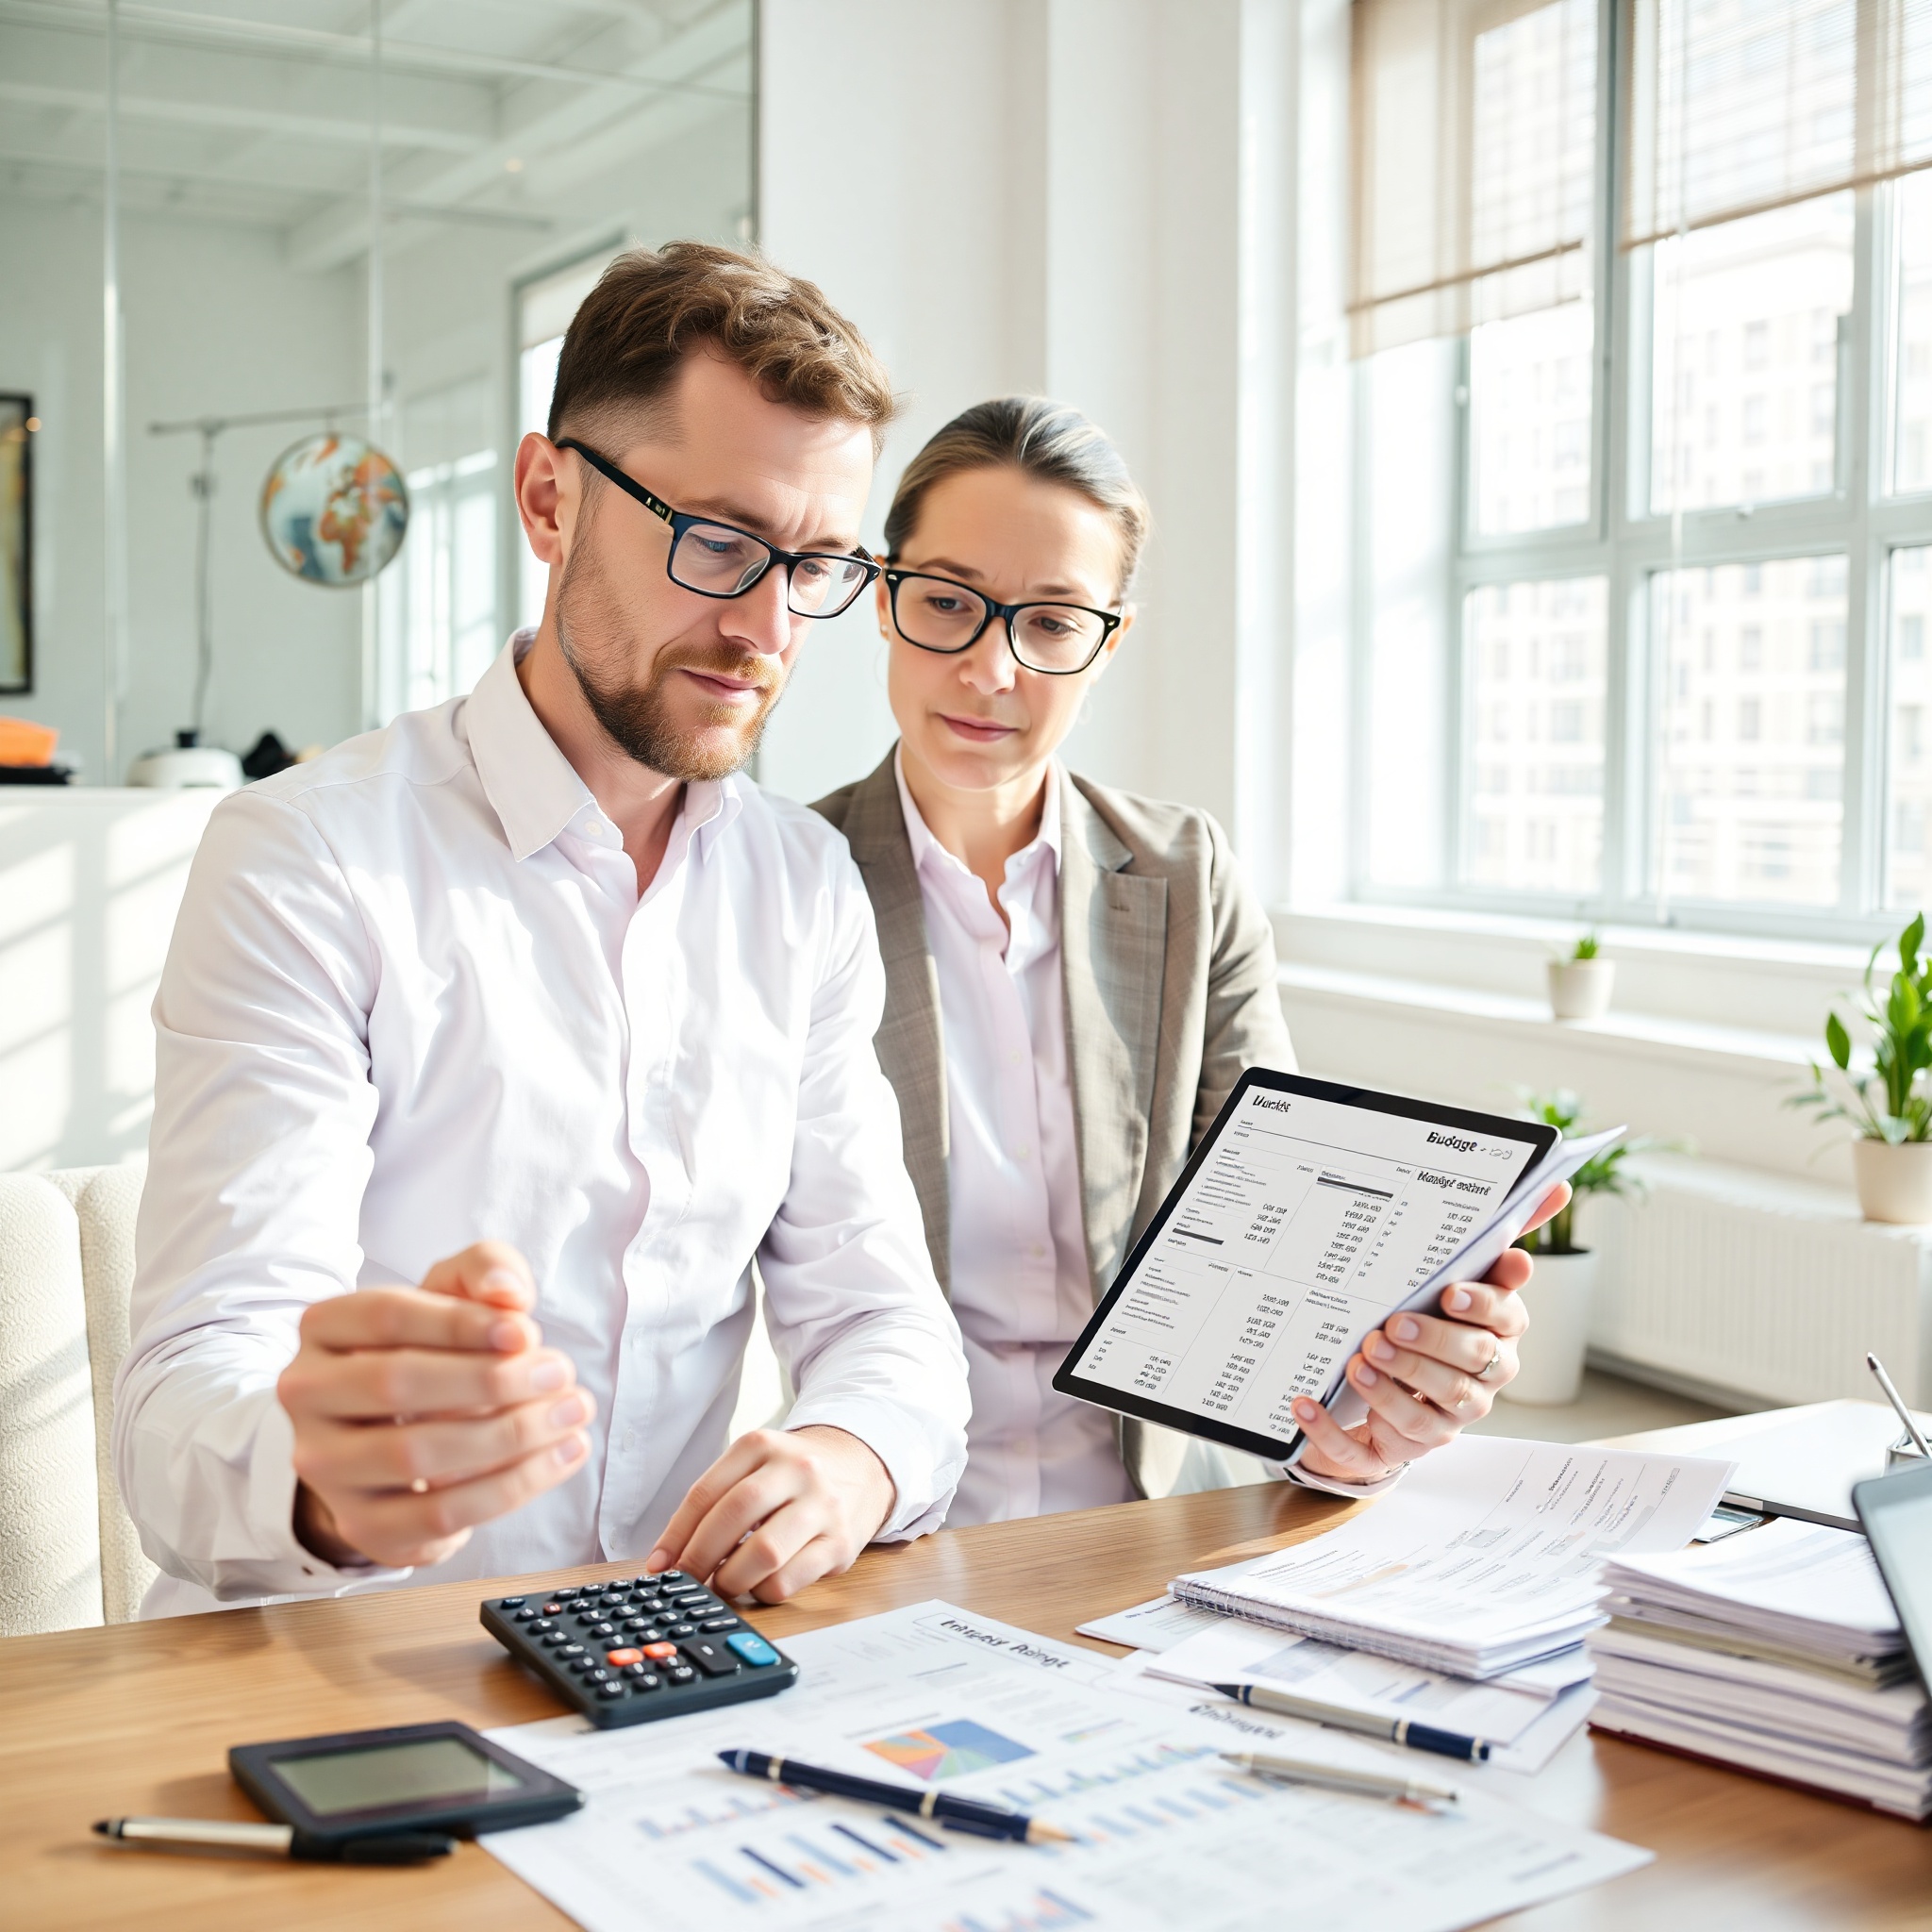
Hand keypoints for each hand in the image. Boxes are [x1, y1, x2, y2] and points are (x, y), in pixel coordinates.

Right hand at [278, 1241, 593, 1569]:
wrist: (397, 1435)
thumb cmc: (433, 1349)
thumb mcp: (455, 1294)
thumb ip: (484, 1269)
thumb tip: (507, 1292)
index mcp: (323, 1328)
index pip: (386, 1316)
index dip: (461, 1322)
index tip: (526, 1330)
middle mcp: (307, 1397)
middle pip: (395, 1383)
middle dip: (491, 1379)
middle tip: (561, 1372)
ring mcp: (325, 1467)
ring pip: (416, 1456)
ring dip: (510, 1434)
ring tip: (572, 1411)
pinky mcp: (360, 1524)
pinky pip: (438, 1516)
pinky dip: (511, 1487)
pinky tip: (562, 1454)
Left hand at [645, 1424, 895, 1603]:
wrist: (862, 1466)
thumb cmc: (793, 1476)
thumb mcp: (756, 1466)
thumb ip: (717, 1501)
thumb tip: (669, 1559)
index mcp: (762, 1445)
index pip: (706, 1493)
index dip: (676, 1534)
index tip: (660, 1565)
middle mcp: (796, 1469)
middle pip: (733, 1516)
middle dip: (700, 1557)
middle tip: (687, 1580)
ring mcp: (823, 1504)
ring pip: (764, 1552)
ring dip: (732, 1579)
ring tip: (724, 1584)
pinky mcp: (842, 1541)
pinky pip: (790, 1579)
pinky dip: (764, 1591)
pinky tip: (760, 1585)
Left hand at [1293, 1181, 1569, 1484]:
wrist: (1403, 1392)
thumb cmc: (1436, 1325)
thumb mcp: (1462, 1280)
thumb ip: (1498, 1243)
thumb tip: (1559, 1189)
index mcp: (1496, 1338)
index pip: (1505, 1323)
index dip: (1482, 1308)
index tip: (1450, 1293)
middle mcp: (1476, 1384)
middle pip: (1468, 1370)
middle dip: (1431, 1347)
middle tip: (1392, 1325)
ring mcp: (1438, 1422)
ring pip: (1425, 1416)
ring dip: (1392, 1389)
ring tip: (1361, 1359)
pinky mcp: (1395, 1448)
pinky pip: (1362, 1448)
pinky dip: (1330, 1430)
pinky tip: (1304, 1405)